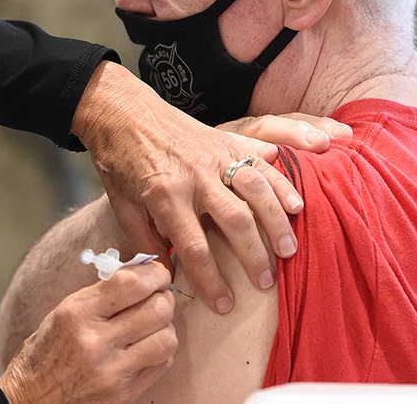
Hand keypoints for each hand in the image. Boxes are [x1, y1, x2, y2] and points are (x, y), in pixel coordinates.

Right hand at [0, 261, 176, 403]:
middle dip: (164, 298)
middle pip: (158, 309)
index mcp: (77, 314)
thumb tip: (142, 272)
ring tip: (151, 325)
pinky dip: (160, 351)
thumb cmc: (47, 351)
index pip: (132, 284)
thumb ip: (103, 293)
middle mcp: (95, 342)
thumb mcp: (65, 311)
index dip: (154, 274)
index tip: (157, 273)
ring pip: (167, 338)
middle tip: (157, 297)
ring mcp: (112, 371)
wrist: (31, 398)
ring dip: (164, 327)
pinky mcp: (124, 393)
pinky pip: (162, 364)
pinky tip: (145, 347)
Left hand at [71, 63, 336, 313]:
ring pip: (256, 189)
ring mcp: (213, 155)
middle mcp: (194, 176)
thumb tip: (166, 274)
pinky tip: (297, 204)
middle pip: (235, 222)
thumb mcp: (121, 206)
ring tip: (289, 250)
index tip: (225, 305)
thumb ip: (145, 241)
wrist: (121, 111)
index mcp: (165, 196)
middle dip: (254, 256)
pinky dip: (281, 181)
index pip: (195, 248)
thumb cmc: (119, 161)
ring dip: (277, 221)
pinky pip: (259, 160)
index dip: (213, 281)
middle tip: (266, 283)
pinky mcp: (224, 139)